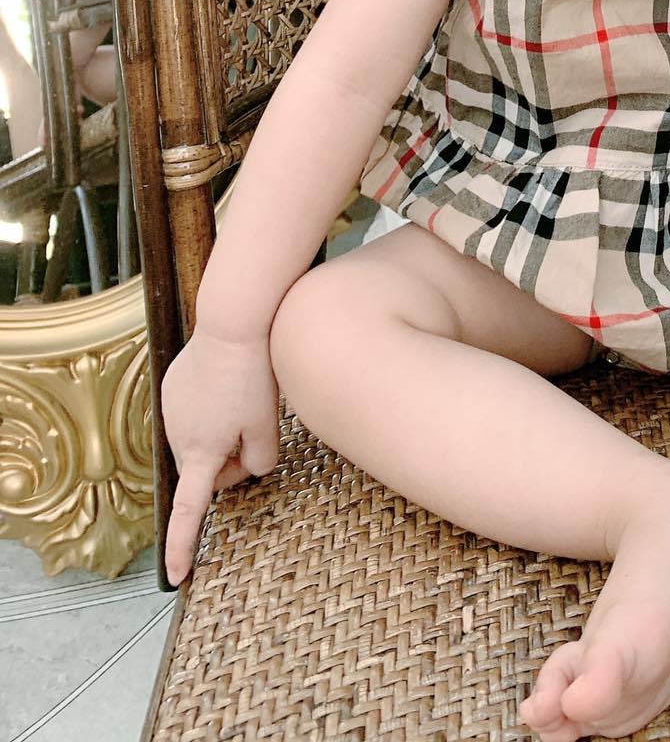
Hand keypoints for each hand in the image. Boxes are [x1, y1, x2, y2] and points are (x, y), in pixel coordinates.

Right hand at [160, 326, 280, 585]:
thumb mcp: (267, 426)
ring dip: (219, 434)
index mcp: (201, 451)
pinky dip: (210, 409)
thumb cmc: (254, 375)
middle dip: (227, 463)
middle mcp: (178, 435)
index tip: (174, 576)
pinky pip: (193, 413)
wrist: (233, 324)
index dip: (182, 545)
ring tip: (241, 397)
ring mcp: (171, 410)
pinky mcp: (172, 387)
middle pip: (205, 469)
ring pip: (199, 441)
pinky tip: (225, 384)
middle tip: (253, 430)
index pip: (190, 509)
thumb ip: (259, 462)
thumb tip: (245, 469)